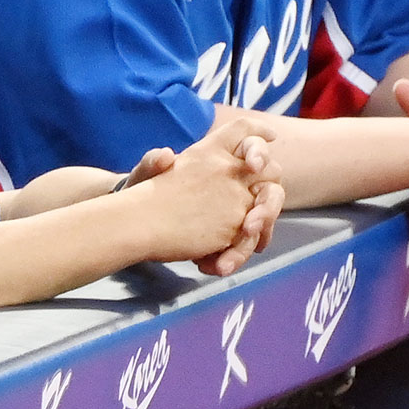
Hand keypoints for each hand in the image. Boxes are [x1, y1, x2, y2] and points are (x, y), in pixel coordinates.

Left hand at [127, 116, 279, 267]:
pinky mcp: (230, 233)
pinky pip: (243, 245)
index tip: (253, 165)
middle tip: (250, 227)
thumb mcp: (144, 176)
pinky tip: (214, 267)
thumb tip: (164, 156)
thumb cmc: (145, 190)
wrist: (138, 222)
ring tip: (225, 263)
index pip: (250, 141)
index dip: (259, 149)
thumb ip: (150, 164)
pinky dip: (232, 257)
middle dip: (267, 208)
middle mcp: (236, 181)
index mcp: (218, 158)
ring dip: (248, 243)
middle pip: (270, 189)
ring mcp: (237, 209)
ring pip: (260, 223)